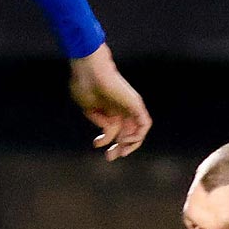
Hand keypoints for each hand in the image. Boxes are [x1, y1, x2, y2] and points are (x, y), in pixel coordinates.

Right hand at [69, 43, 150, 160]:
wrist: (89, 71)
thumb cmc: (84, 85)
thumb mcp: (88, 108)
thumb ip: (100, 122)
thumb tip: (108, 134)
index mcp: (107, 108)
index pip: (114, 130)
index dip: (106, 141)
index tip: (96, 145)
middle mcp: (120, 108)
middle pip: (126, 133)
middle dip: (118, 148)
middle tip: (109, 158)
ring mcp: (129, 106)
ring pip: (137, 131)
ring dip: (130, 145)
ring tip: (119, 151)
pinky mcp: (136, 105)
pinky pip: (144, 124)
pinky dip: (138, 136)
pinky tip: (124, 140)